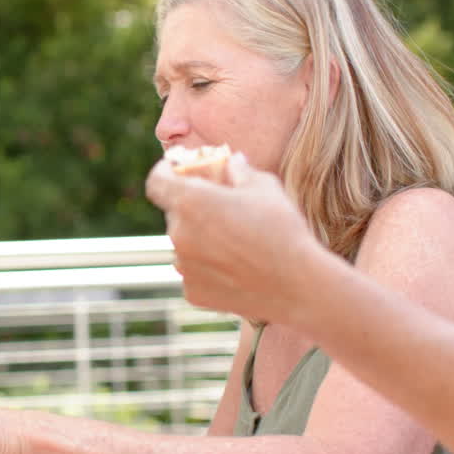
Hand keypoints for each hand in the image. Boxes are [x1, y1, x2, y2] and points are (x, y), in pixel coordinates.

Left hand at [144, 153, 322, 324]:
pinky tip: (236, 268)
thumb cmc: (281, 229)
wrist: (297, 285)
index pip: (157, 181)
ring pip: (184, 245)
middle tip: (220, 210)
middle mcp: (178, 234)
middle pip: (175, 214)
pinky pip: (193, 272)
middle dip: (192, 208)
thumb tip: (231, 161)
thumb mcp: (264, 186)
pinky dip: (207, 267)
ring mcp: (183, 265)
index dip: (164, 173)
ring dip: (199, 239)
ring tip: (235, 243)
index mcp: (190, 201)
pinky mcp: (192, 292)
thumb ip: (238, 170)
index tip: (175, 171)